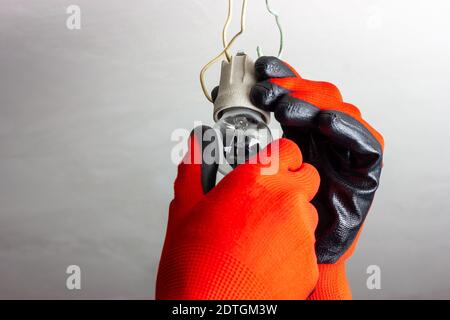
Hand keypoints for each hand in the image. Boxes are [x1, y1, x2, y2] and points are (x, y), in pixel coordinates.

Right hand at [156, 127, 319, 298]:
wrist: (209, 312)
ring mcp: (302, 233)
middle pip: (307, 176)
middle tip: (264, 198)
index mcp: (257, 179)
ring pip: (309, 211)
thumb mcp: (185, 208)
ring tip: (260, 233)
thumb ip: (194, 168)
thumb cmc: (196, 266)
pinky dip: (293, 247)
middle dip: (290, 182)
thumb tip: (196, 145)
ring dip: (292, 216)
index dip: (278, 157)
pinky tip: (266, 258)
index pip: (289, 149)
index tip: (269, 166)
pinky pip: (308, 245)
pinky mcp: (311, 263)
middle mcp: (286, 201)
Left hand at [250, 56, 383, 263]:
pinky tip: (325, 123)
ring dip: (312, 103)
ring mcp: (347, 152)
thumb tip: (204, 133)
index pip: (297, 96)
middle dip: (292, 88)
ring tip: (285, 108)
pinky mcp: (367, 171)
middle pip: (320, 96)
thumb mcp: (252, 176)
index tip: (261, 69)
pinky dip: (346, 128)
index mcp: (301, 135)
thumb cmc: (278, 217)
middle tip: (265, 91)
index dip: (283, 77)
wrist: (300, 256)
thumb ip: (238, 149)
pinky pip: (366, 142)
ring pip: (341, 112)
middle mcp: (325, 139)